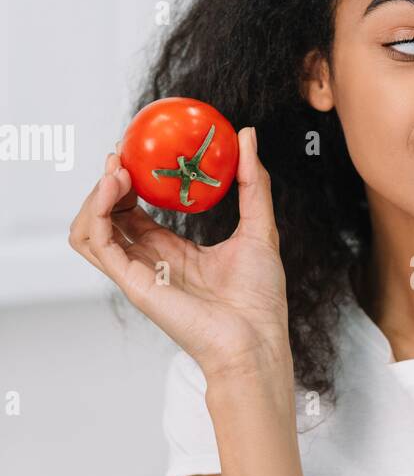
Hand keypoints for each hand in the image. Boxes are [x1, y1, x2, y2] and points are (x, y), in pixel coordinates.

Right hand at [68, 125, 291, 382]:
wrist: (257, 339)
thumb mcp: (260, 227)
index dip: (129, 180)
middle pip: (108, 216)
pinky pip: (97, 244)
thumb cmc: (260, 297)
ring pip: (90, 230)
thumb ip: (252, 182)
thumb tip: (248, 136)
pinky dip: (97, 212)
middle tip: (121, 155)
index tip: (137, 151)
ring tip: (117, 172)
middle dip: (107, 182)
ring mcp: (138, 272)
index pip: (135, 210)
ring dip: (95, 196)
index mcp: (173, 251)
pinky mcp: (133, 283)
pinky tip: (114, 187)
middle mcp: (150, 261)